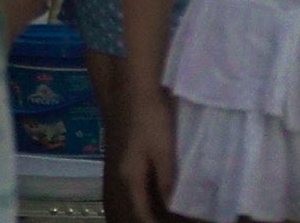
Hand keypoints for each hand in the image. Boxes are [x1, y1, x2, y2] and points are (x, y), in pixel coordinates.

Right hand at [116, 90, 175, 222]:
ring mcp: (124, 161)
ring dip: (153, 201)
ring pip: (139, 191)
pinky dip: (152, 187)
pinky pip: (140, 178)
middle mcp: (123, 172)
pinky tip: (166, 183)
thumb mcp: (163, 152)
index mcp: (130, 176)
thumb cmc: (150, 120)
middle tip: (177, 218)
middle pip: (137, 203)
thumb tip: (171, 206)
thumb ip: (167, 180)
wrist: (134, 89)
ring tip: (173, 205)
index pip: (140, 212)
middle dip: (154, 215)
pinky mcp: (129, 152)